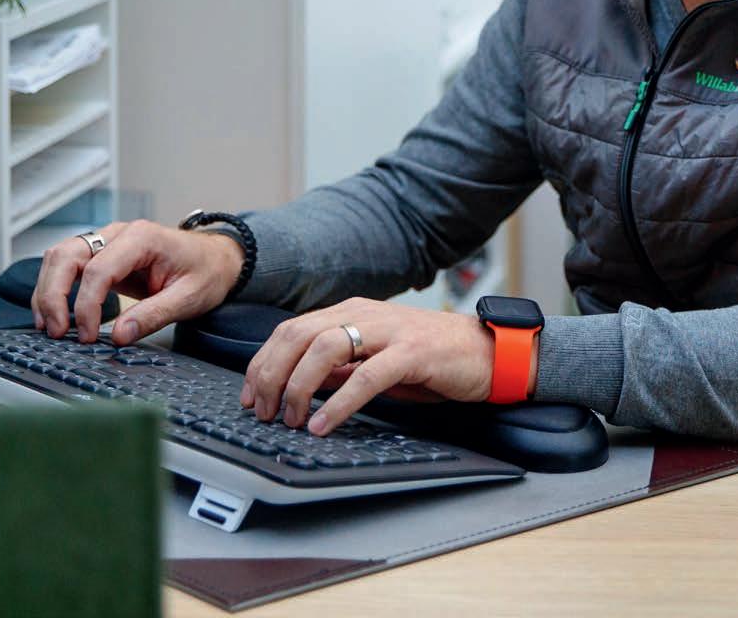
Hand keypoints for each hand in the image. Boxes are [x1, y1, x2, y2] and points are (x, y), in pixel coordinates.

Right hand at [32, 219, 244, 343]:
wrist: (217, 259)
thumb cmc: (207, 272)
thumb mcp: (190, 297)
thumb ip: (154, 315)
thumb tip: (119, 335)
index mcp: (142, 237)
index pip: (98, 269)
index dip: (86, 305)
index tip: (87, 335)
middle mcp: (119, 233)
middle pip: (67, 255)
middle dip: (53, 295)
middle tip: (56, 332)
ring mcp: (108, 241)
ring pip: (59, 257)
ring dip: (47, 291)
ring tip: (50, 328)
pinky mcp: (103, 255)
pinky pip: (67, 266)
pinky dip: (54, 288)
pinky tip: (56, 315)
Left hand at [241, 297, 522, 435]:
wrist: (487, 352)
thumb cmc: (432, 359)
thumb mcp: (376, 360)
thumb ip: (341, 366)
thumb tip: (300, 385)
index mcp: (353, 312)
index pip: (291, 330)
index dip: (263, 363)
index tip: (250, 396)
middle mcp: (366, 313)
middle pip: (299, 335)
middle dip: (271, 375)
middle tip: (263, 412)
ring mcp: (389, 330)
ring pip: (325, 348)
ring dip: (298, 388)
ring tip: (290, 420)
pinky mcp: (413, 353)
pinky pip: (366, 375)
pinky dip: (338, 402)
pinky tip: (322, 424)